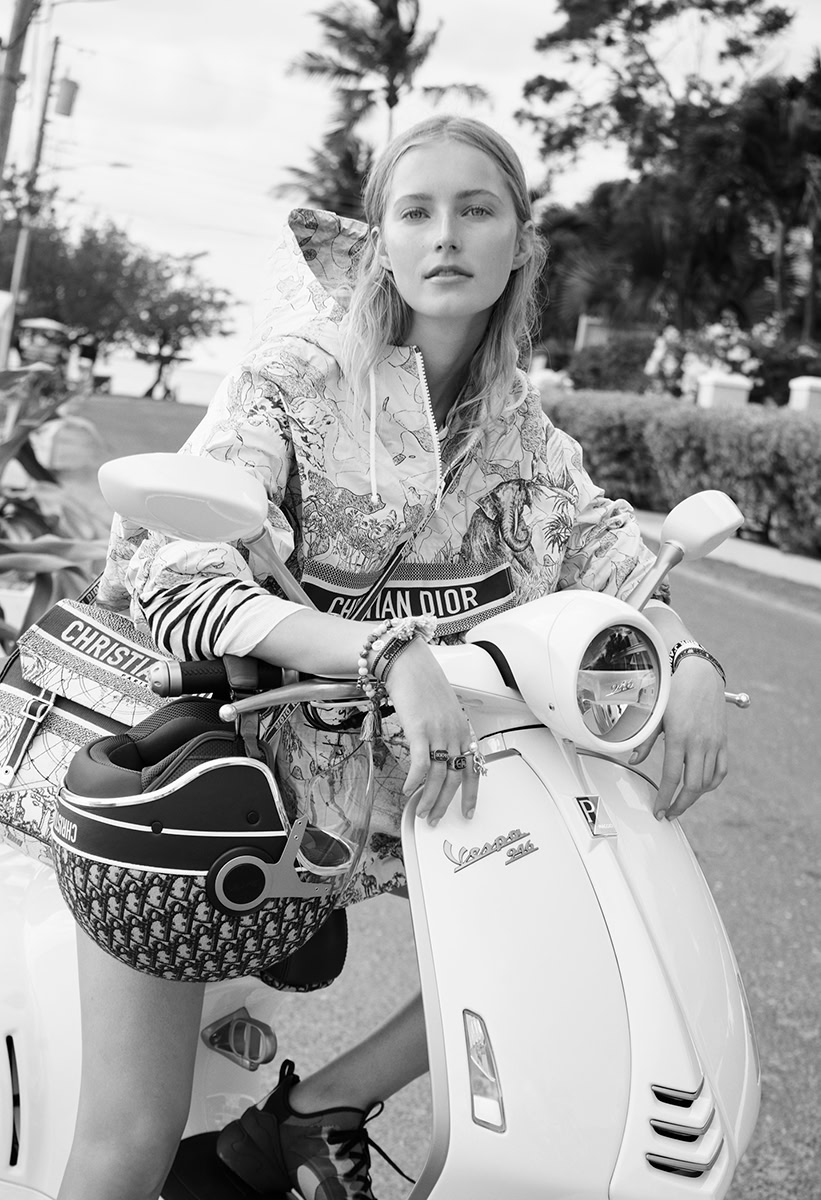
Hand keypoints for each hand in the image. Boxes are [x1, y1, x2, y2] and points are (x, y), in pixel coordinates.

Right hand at [384, 638, 478, 825]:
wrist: (407, 662)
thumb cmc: (422, 682)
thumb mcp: (442, 709)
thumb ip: (444, 732)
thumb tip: (438, 753)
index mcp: (462, 729)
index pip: (473, 768)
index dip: (471, 794)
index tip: (469, 811)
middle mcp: (454, 732)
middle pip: (454, 777)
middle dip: (445, 803)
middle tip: (436, 818)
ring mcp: (438, 732)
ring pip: (437, 776)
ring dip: (428, 799)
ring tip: (421, 811)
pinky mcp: (419, 730)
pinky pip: (420, 764)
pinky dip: (414, 781)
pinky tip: (407, 790)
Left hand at [630, 655, 727, 819]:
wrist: (700, 673)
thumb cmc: (674, 692)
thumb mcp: (655, 715)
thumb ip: (644, 741)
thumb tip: (633, 761)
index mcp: (679, 737)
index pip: (672, 778)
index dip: (665, 798)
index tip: (659, 811)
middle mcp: (699, 742)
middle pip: (693, 786)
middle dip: (680, 804)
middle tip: (669, 813)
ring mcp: (714, 743)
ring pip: (708, 781)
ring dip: (694, 797)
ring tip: (682, 803)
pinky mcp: (723, 741)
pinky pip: (721, 770)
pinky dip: (712, 784)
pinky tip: (701, 788)